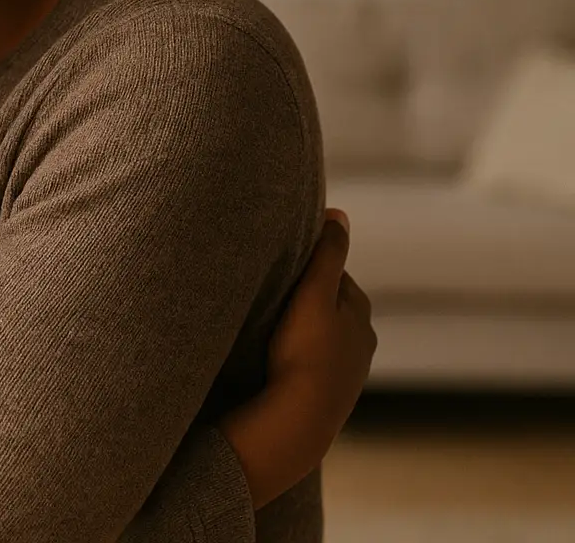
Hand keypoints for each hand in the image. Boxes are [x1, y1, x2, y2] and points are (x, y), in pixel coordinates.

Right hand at [220, 209, 376, 507]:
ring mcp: (349, 371)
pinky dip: (298, 357)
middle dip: (304, 300)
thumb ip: (326, 253)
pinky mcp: (331, 395)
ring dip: (301, 331)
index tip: (279, 268)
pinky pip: (313, 364)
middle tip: (268, 297)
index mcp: (360, 310)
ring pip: (321, 337)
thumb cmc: (304, 352)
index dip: (306, 269)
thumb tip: (339, 213)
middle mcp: (362, 340)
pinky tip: (276, 361)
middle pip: (328, 306)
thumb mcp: (314, 294)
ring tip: (268, 330)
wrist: (300, 419)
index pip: (333, 275)